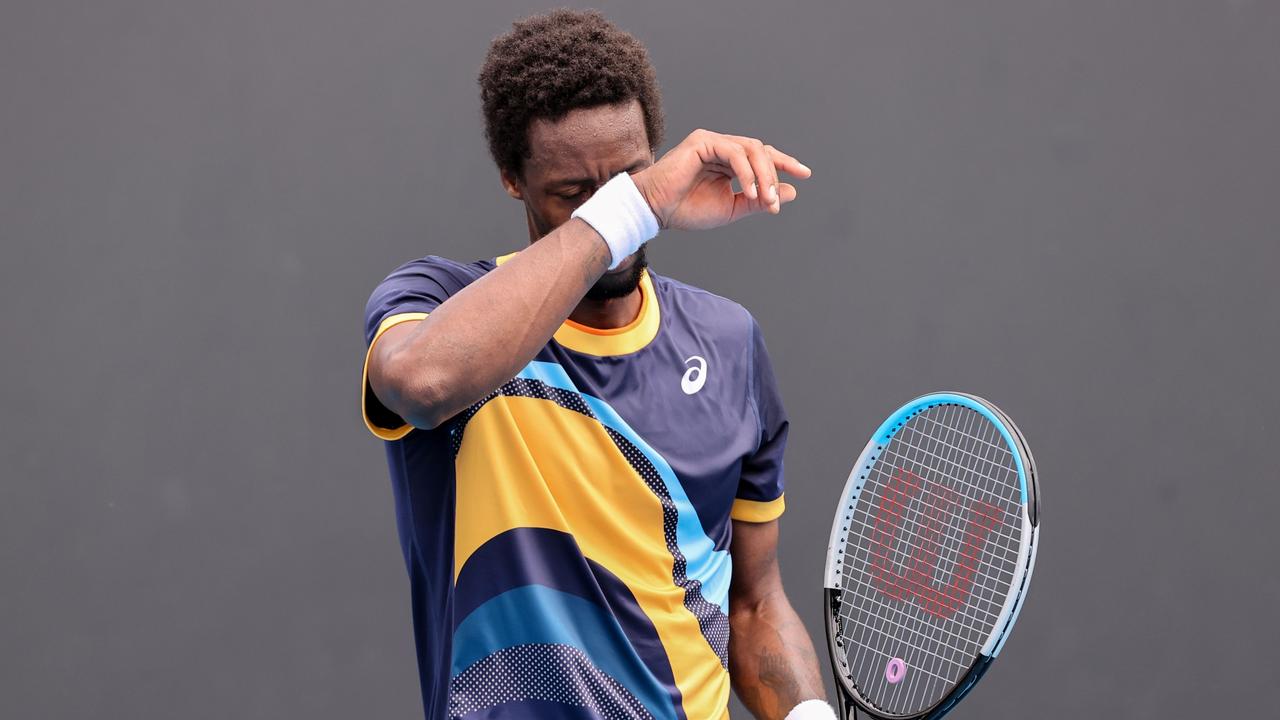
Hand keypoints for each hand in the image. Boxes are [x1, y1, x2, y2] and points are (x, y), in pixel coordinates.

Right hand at [631, 129, 810, 230]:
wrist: (656, 211)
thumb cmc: (687, 210)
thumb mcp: (731, 208)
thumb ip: (759, 200)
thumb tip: (791, 192)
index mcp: (729, 161)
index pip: (762, 156)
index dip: (784, 163)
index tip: (805, 174)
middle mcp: (722, 147)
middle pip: (761, 151)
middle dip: (775, 174)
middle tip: (775, 201)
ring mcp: (712, 142)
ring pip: (751, 149)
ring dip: (763, 175)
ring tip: (765, 198)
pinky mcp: (702, 142)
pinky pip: (734, 152)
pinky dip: (746, 171)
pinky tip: (749, 190)